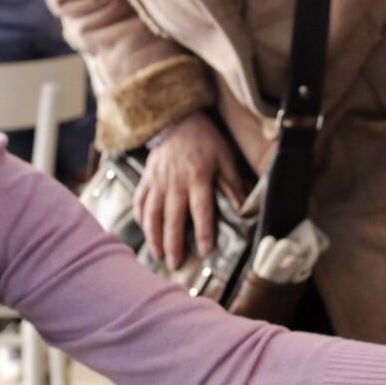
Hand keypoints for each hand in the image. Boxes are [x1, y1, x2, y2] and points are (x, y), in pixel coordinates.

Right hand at [134, 112, 244, 268]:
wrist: (176, 120)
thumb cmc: (205, 140)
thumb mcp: (225, 157)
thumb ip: (233, 181)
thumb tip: (245, 205)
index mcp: (199, 178)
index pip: (201, 210)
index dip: (203, 232)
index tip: (204, 251)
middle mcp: (176, 183)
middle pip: (173, 218)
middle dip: (173, 244)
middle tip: (175, 264)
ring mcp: (158, 182)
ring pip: (152, 215)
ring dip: (154, 237)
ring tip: (158, 255)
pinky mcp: (146, 179)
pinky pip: (140, 202)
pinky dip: (141, 219)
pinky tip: (146, 232)